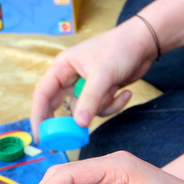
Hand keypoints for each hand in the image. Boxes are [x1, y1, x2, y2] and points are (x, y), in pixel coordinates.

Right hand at [30, 16, 157, 138]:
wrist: (145, 43)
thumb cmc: (120, 49)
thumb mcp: (103, 75)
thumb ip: (90, 100)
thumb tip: (79, 124)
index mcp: (62, 67)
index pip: (43, 94)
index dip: (38, 116)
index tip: (39, 137)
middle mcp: (70, 77)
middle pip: (60, 106)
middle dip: (69, 122)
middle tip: (70, 140)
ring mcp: (85, 85)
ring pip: (84, 110)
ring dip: (101, 108)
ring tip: (115, 92)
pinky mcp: (99, 91)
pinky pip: (99, 108)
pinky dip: (112, 105)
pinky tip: (125, 92)